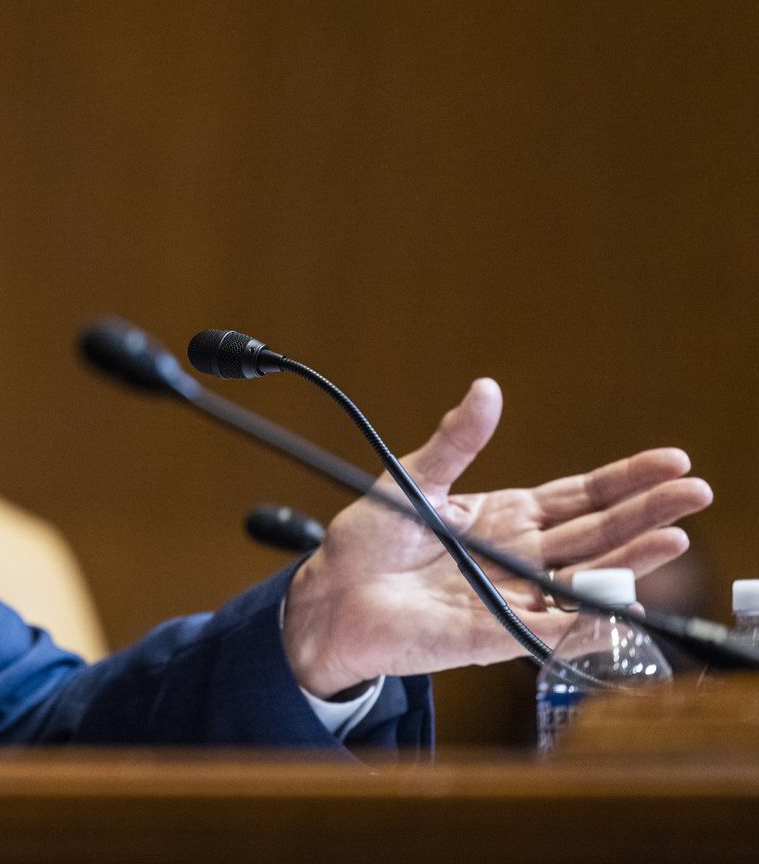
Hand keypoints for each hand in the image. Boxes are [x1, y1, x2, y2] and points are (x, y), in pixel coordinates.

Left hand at [281, 378, 711, 697]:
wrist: (330, 596)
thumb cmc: (368, 541)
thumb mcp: (412, 480)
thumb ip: (454, 442)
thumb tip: (486, 389)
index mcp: (506, 516)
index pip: (580, 496)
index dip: (625, 479)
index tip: (671, 461)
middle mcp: (519, 556)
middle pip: (597, 533)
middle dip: (647, 513)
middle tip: (695, 492)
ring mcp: (512, 596)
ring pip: (584, 579)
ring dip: (630, 561)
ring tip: (674, 539)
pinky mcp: (493, 635)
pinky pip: (550, 632)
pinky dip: (585, 622)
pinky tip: (622, 606)